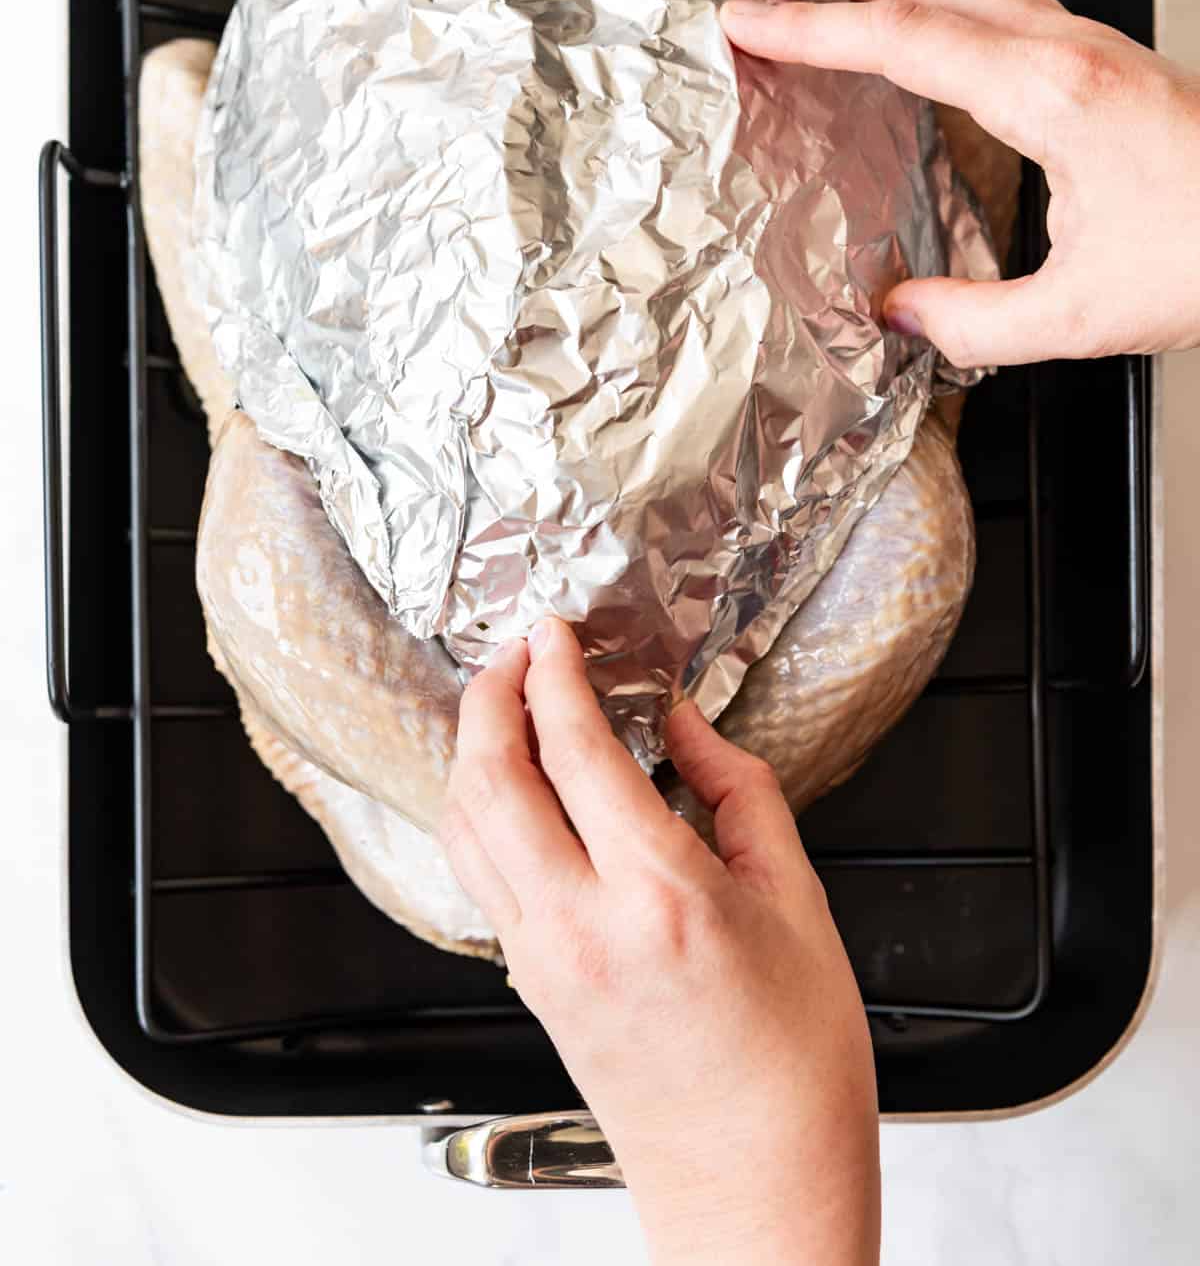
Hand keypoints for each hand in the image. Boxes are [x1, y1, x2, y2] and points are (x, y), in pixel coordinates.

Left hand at [440, 618, 879, 1265]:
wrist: (753, 1185)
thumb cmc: (792, 1063)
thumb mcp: (797, 903)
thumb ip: (737, 794)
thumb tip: (685, 728)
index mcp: (661, 894)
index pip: (575, 751)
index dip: (554, 676)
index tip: (553, 633)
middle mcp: (581, 924)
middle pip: (490, 779)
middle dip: (488, 697)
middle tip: (512, 653)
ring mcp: (541, 959)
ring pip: (466, 826)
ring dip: (471, 750)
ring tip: (501, 705)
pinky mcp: (529, 985)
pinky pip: (480, 873)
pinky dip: (480, 810)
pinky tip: (510, 787)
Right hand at [722, 0, 1199, 368]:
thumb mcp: (1086, 313)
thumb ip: (976, 320)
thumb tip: (900, 314)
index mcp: (1050, 93)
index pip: (902, 38)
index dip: (811, 28)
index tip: (746, 20)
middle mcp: (1067, 48)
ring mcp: (1089, 44)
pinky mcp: (1104, 60)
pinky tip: (920, 13)